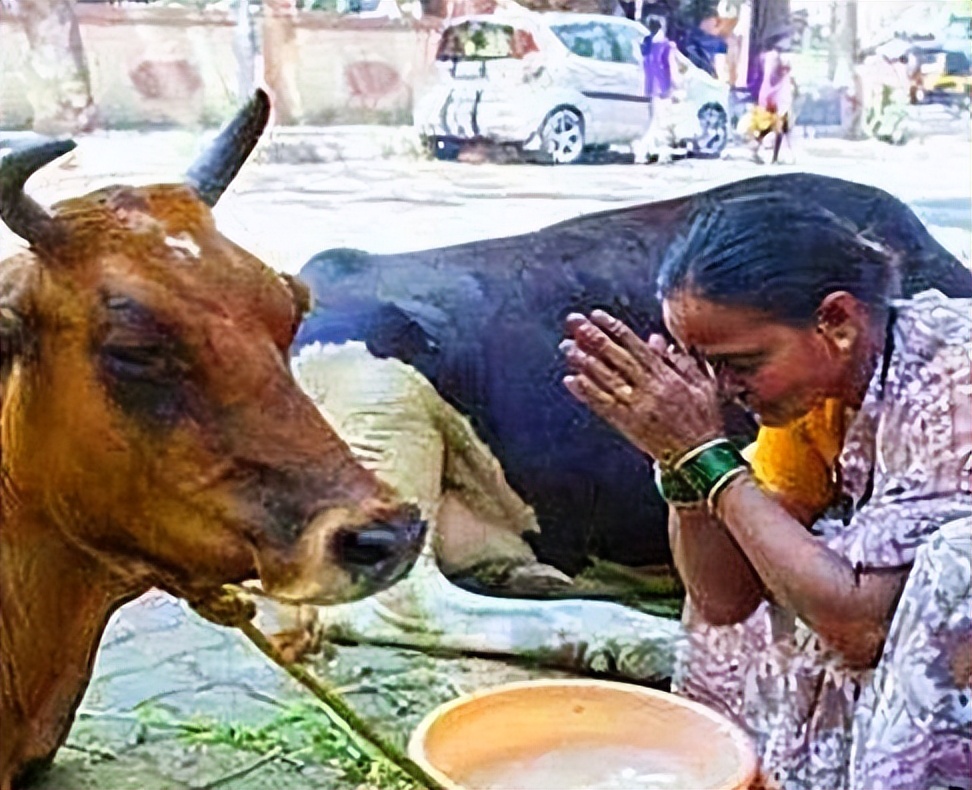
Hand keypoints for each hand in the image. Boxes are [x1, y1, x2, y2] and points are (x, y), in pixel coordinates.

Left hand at [560, 310, 723, 462]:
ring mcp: (635, 406)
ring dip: (583, 361)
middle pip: (615, 357)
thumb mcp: (701, 385)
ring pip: (605, 379)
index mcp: (666, 376)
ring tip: (567, 346)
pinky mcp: (626, 425)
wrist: (698, 458)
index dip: (614, 328)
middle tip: (573, 322)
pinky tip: (571, 380)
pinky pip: (602, 405)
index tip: (597, 315)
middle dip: (593, 337)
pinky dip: (586, 392)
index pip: (635, 345)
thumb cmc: (703, 421)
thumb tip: (656, 340)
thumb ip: (680, 361)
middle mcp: (648, 388)